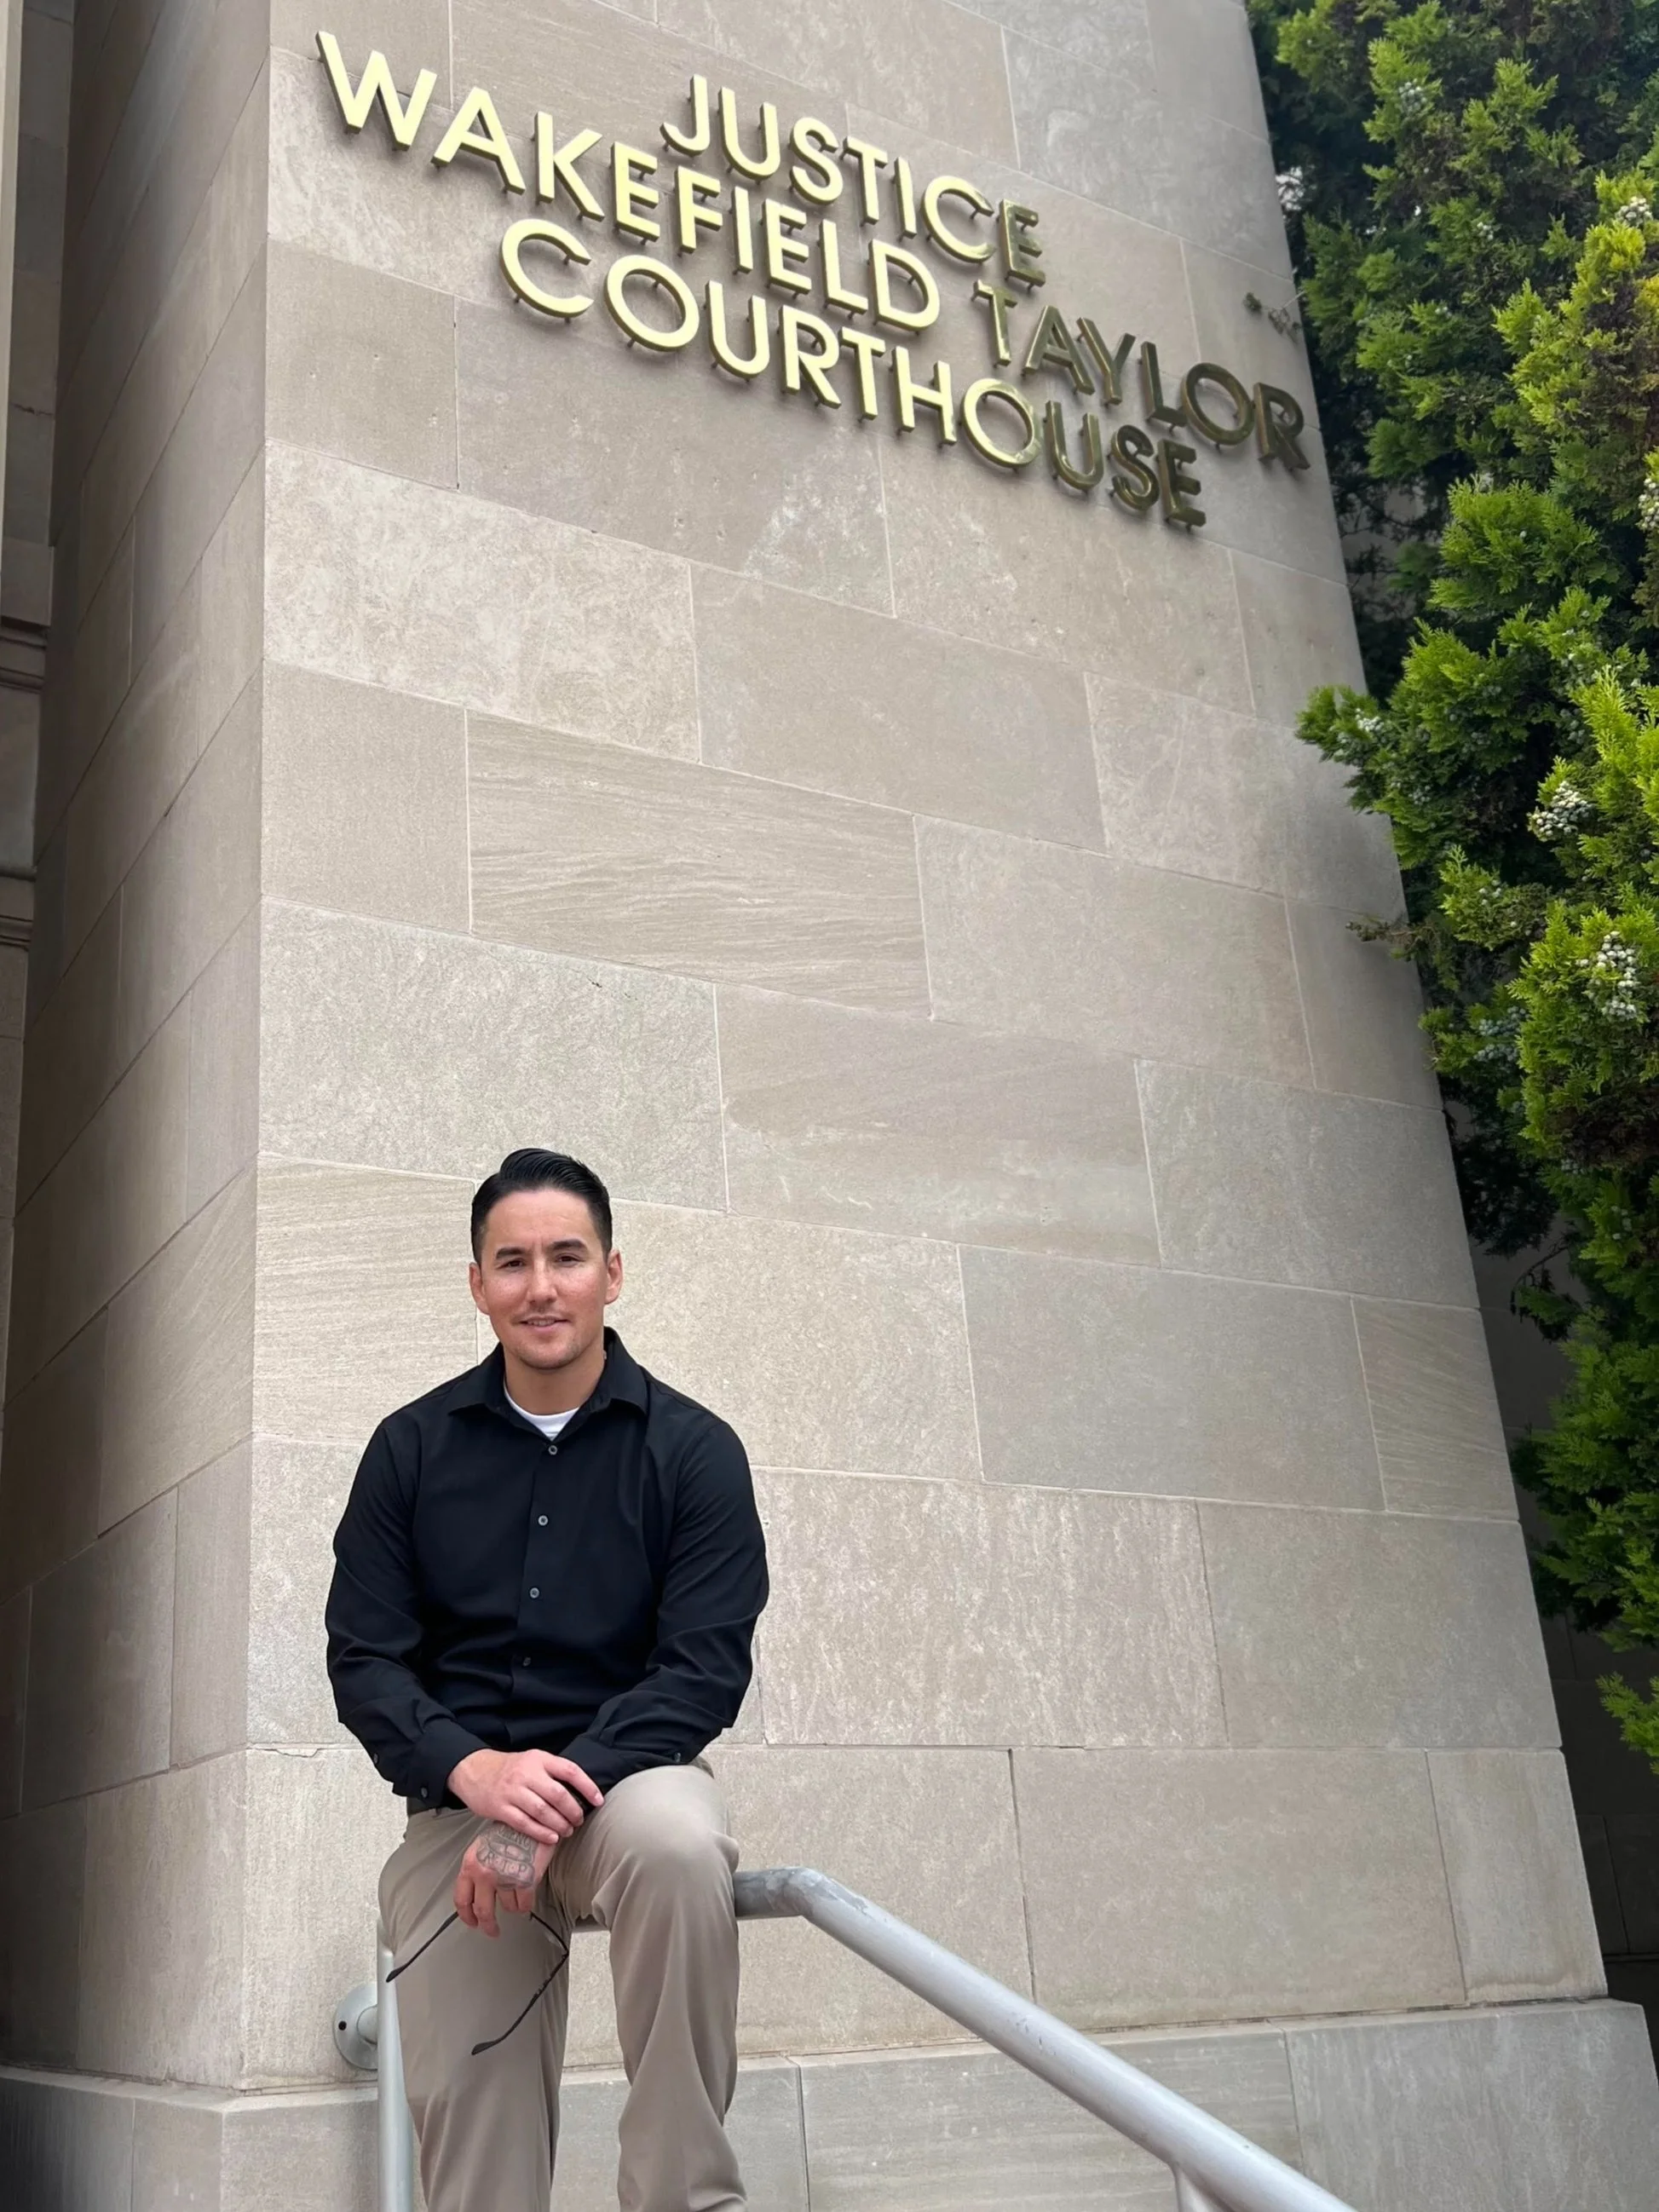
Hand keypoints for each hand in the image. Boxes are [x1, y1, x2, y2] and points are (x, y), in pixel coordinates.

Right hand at [448, 1748, 602, 1846]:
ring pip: (543, 1811)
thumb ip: (551, 1773)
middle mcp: (526, 1773)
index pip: (570, 1770)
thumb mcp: (531, 1760)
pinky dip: (541, 1833)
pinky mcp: (500, 1808)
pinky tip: (551, 1838)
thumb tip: (581, 1793)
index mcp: (539, 1758)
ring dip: (559, 1824)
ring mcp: (512, 1791)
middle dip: (573, 1811)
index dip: (587, 1786)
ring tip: (567, 1831)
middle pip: (558, 1794)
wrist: (473, 1770)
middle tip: (578, 1821)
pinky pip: (525, 1823)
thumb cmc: (509, 1769)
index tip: (598, 1800)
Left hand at [455, 1823, 554, 1937]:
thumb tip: (477, 1890)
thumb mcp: (484, 1845)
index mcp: (470, 1863)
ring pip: (507, 1907)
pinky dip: (525, 1904)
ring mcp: (503, 1878)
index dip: (467, 1916)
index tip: (473, 1922)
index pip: (461, 1899)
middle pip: (482, 1911)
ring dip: (513, 1906)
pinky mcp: (524, 1881)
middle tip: (493, 1931)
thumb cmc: (510, 1828)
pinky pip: (523, 1905)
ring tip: (518, 1896)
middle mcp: (484, 1872)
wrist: (532, 1818)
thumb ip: (478, 1867)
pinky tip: (527, 1897)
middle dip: (488, 1925)